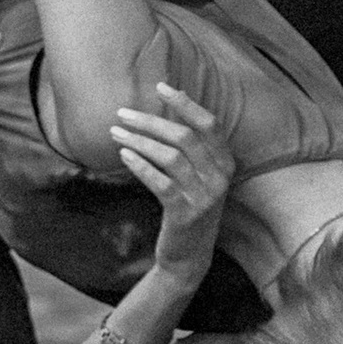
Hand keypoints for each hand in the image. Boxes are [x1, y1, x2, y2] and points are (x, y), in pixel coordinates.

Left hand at [111, 80, 234, 279]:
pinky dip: (140, 166)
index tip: (159, 86)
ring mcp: (204, 197)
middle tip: (122, 113)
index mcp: (226, 163)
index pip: (208, 124)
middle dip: (150, 121)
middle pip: (184, 137)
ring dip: (139, 141)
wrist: (189, 257)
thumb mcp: (198, 177)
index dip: (185, 103)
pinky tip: (123, 157)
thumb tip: (160, 111)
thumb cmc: (188, 207)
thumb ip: (190, 149)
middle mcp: (220, 178)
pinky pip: (160, 183)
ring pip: (170, 157)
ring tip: (116, 134)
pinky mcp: (185, 214)